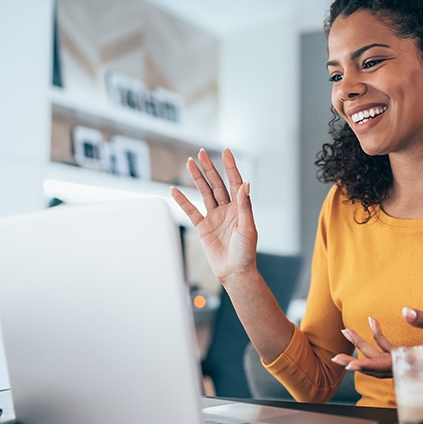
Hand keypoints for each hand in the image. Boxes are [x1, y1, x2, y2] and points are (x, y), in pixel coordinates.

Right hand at [171, 148, 256, 283]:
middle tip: (201, 153)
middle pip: (217, 184)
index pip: (235, 182)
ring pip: (204, 193)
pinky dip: (183, 201)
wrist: (234, 272)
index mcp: (240, 208)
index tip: (226, 152)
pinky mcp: (203, 227)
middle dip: (209, 168)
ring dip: (197, 178)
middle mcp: (227, 210)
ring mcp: (214, 217)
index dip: (230, 167)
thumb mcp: (247, 228)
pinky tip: (175, 190)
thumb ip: (245, 206)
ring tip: (189, 163)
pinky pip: (191, 211)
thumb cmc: (245, 252)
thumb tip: (246, 184)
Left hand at [331, 308, 422, 378]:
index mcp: (415, 361)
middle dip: (355, 358)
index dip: (366, 365)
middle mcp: (409, 366)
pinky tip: (373, 323)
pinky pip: (389, 352)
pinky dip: (379, 339)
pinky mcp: (411, 358)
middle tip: (335, 355)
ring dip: (363, 346)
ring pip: (380, 359)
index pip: (385, 366)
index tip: (349, 365)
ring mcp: (408, 363)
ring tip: (347, 330)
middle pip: (376, 365)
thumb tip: (405, 311)